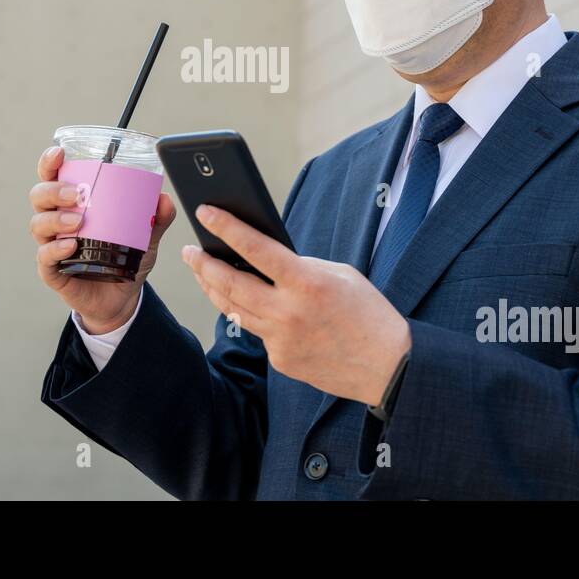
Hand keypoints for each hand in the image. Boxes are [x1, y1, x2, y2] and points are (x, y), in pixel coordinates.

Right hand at [29, 145, 175, 333]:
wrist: (121, 299)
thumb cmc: (125, 259)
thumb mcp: (146, 237)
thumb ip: (156, 219)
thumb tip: (164, 199)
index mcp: (72, 203)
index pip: (53, 177)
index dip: (49, 162)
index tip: (59, 153)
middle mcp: (56, 221)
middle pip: (39, 196)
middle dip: (53, 190)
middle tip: (76, 194)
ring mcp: (51, 245)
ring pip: (38, 224)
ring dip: (55, 219)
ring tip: (78, 221)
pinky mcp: (52, 271)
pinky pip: (44, 257)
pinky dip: (55, 249)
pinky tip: (71, 246)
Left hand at [181, 204, 411, 405]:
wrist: (388, 366)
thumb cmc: (369, 313)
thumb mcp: (339, 274)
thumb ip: (301, 266)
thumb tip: (267, 261)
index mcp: (306, 282)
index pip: (255, 248)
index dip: (226, 227)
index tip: (205, 212)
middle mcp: (288, 311)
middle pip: (230, 283)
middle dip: (204, 265)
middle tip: (189, 251)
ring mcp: (281, 339)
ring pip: (234, 310)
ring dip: (215, 289)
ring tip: (204, 274)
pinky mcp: (281, 360)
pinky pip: (258, 333)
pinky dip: (252, 317)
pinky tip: (249, 306)